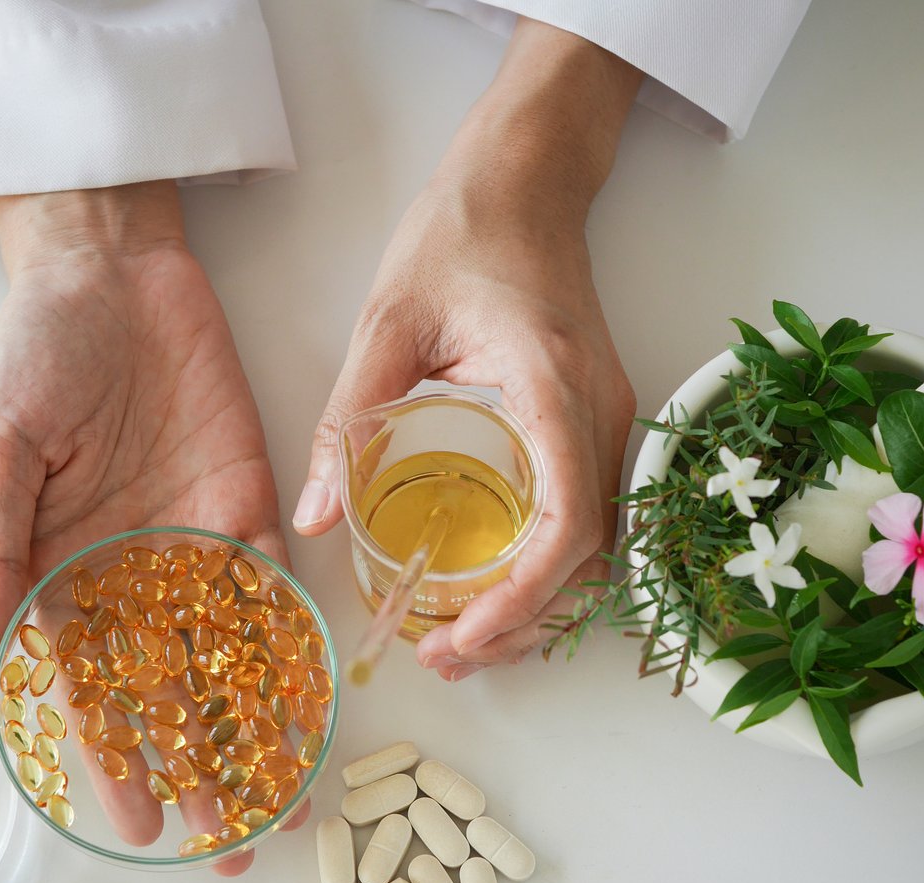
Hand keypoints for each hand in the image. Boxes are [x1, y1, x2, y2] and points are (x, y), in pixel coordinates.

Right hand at [0, 181, 301, 871]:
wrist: (114, 275)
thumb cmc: (35, 355)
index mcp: (64, 574)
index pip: (93, 690)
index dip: (116, 758)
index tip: (140, 828)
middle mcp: (134, 575)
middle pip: (171, 692)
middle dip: (200, 767)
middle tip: (231, 843)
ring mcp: (195, 544)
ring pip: (231, 656)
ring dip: (256, 727)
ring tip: (285, 799)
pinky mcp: (249, 502)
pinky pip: (275, 584)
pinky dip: (295, 642)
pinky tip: (315, 699)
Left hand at [294, 20, 641, 678]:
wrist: (527, 184)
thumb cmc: (461, 237)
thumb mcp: (385, 322)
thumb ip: (346, 419)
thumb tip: (313, 518)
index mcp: (552, 388)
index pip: (566, 524)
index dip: (522, 599)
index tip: (461, 637)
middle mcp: (600, 415)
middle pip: (589, 558)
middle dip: (524, 623)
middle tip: (445, 657)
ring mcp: (610, 422)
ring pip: (598, 549)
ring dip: (539, 606)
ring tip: (465, 641)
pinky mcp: (598, 424)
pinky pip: (588, 519)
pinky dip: (550, 572)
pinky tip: (497, 589)